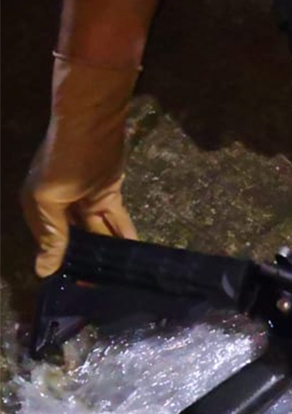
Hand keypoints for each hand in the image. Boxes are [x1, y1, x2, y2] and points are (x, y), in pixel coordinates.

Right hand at [21, 54, 138, 276]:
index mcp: (38, 208)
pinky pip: (115, 220)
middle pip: (75, 240)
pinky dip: (123, 234)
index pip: (50, 245)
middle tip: (104, 286)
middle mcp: (59, 207)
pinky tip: (132, 253)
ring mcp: (84, 200)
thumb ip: (53, 233)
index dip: (63, 264)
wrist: (93, 124)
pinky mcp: (107, 194)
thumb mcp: (50, 198)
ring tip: (121, 274)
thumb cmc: (65, 160)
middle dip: (88, 260)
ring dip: (108, 250)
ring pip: (97, 232)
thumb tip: (43, 270)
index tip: (79, 289)